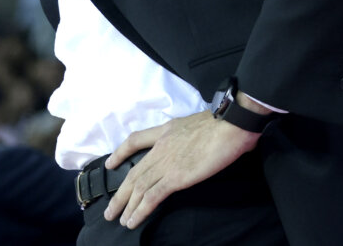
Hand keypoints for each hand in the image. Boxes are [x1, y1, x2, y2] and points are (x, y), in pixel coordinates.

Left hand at [103, 101, 264, 228]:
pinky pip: (152, 197)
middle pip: (134, 173)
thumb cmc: (225, 123)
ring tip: (119, 220)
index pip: (136, 140)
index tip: (110, 163)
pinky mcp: (176, 177)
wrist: (232, 124)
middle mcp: (162, 146)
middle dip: (120, 194)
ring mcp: (168, 162)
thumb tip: (202, 145)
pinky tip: (133, 220)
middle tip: (110, 210)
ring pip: (139, 187)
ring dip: (127, 206)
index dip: (121, 153)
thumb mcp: (198, 123)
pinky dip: (140, 210)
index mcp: (167, 130)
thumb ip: (193, 136)